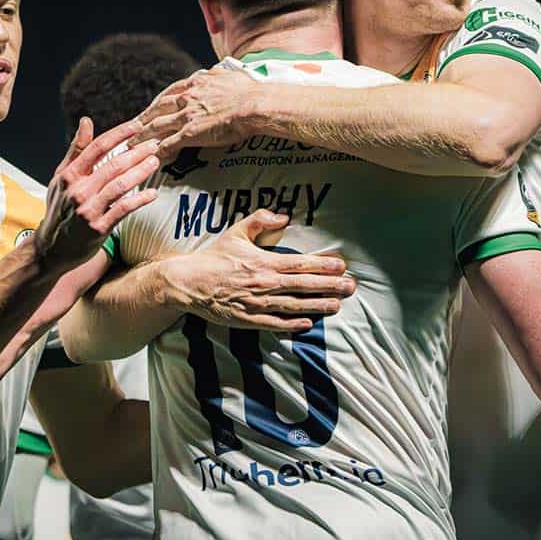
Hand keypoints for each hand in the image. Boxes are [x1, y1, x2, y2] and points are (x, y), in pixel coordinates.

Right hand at [36, 117, 158, 272]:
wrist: (51, 248)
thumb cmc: (59, 208)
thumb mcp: (61, 177)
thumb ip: (76, 149)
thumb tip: (86, 121)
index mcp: (69, 175)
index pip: (97, 147)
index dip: (119, 134)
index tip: (137, 126)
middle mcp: (78, 191)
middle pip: (113, 165)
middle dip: (137, 152)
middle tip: (154, 144)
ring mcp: (88, 210)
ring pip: (120, 185)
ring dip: (140, 172)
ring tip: (154, 162)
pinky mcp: (98, 227)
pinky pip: (123, 209)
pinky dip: (140, 199)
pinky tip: (152, 193)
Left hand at [133, 69, 261, 160]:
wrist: (253, 104)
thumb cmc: (248, 90)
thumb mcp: (228, 75)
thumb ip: (216, 74)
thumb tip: (216, 71)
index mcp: (195, 84)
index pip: (170, 93)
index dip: (158, 102)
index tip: (152, 108)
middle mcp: (186, 98)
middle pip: (157, 109)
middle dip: (143, 119)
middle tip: (132, 127)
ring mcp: (187, 116)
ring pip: (157, 126)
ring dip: (142, 136)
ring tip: (132, 144)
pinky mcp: (190, 133)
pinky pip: (169, 144)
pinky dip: (158, 151)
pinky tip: (152, 157)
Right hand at [160, 209, 353, 332]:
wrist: (188, 282)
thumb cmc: (214, 257)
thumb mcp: (237, 232)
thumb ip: (260, 220)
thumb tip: (283, 215)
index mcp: (264, 262)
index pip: (300, 263)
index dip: (323, 265)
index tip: (342, 266)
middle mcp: (264, 283)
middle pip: (304, 284)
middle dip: (330, 286)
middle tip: (351, 286)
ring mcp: (257, 303)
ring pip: (294, 305)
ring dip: (318, 305)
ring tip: (337, 305)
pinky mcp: (248, 319)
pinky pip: (275, 324)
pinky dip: (293, 324)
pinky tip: (309, 324)